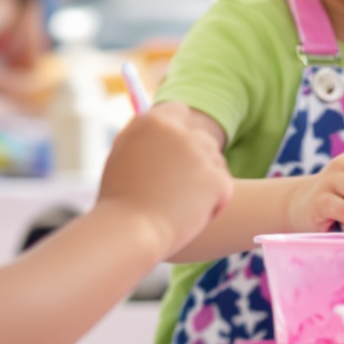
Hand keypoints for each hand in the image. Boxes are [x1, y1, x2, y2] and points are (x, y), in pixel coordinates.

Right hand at [96, 107, 232, 253]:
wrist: (130, 231)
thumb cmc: (120, 200)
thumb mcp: (123, 156)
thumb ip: (143, 136)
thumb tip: (159, 123)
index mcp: (152, 122)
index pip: (179, 111)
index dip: (180, 132)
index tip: (177, 151)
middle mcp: (178, 132)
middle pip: (203, 137)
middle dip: (197, 159)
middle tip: (179, 186)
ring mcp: (199, 154)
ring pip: (216, 162)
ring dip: (206, 180)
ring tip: (179, 204)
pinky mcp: (216, 178)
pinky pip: (223, 186)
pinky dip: (214, 201)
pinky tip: (192, 214)